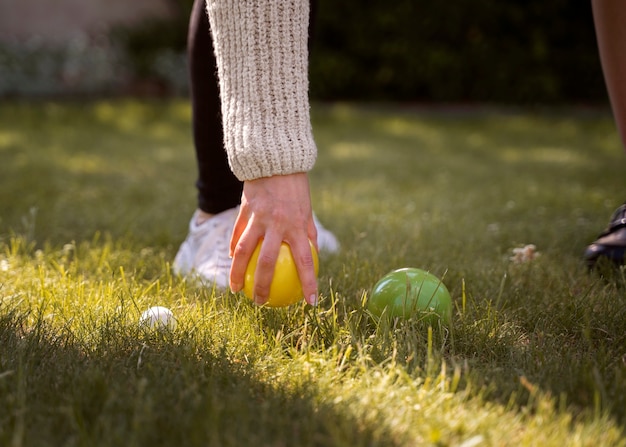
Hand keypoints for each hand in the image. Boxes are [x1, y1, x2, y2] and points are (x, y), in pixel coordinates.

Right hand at [229, 172, 318, 305]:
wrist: (275, 160)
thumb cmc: (295, 187)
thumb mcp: (307, 209)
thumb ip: (308, 232)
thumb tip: (313, 254)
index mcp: (297, 226)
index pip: (305, 261)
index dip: (308, 282)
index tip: (310, 302)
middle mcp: (277, 224)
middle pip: (267, 263)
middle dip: (263, 286)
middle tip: (261, 303)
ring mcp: (258, 217)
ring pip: (243, 252)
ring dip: (238, 274)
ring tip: (236, 290)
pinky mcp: (244, 210)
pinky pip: (237, 234)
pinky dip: (233, 249)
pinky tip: (231, 262)